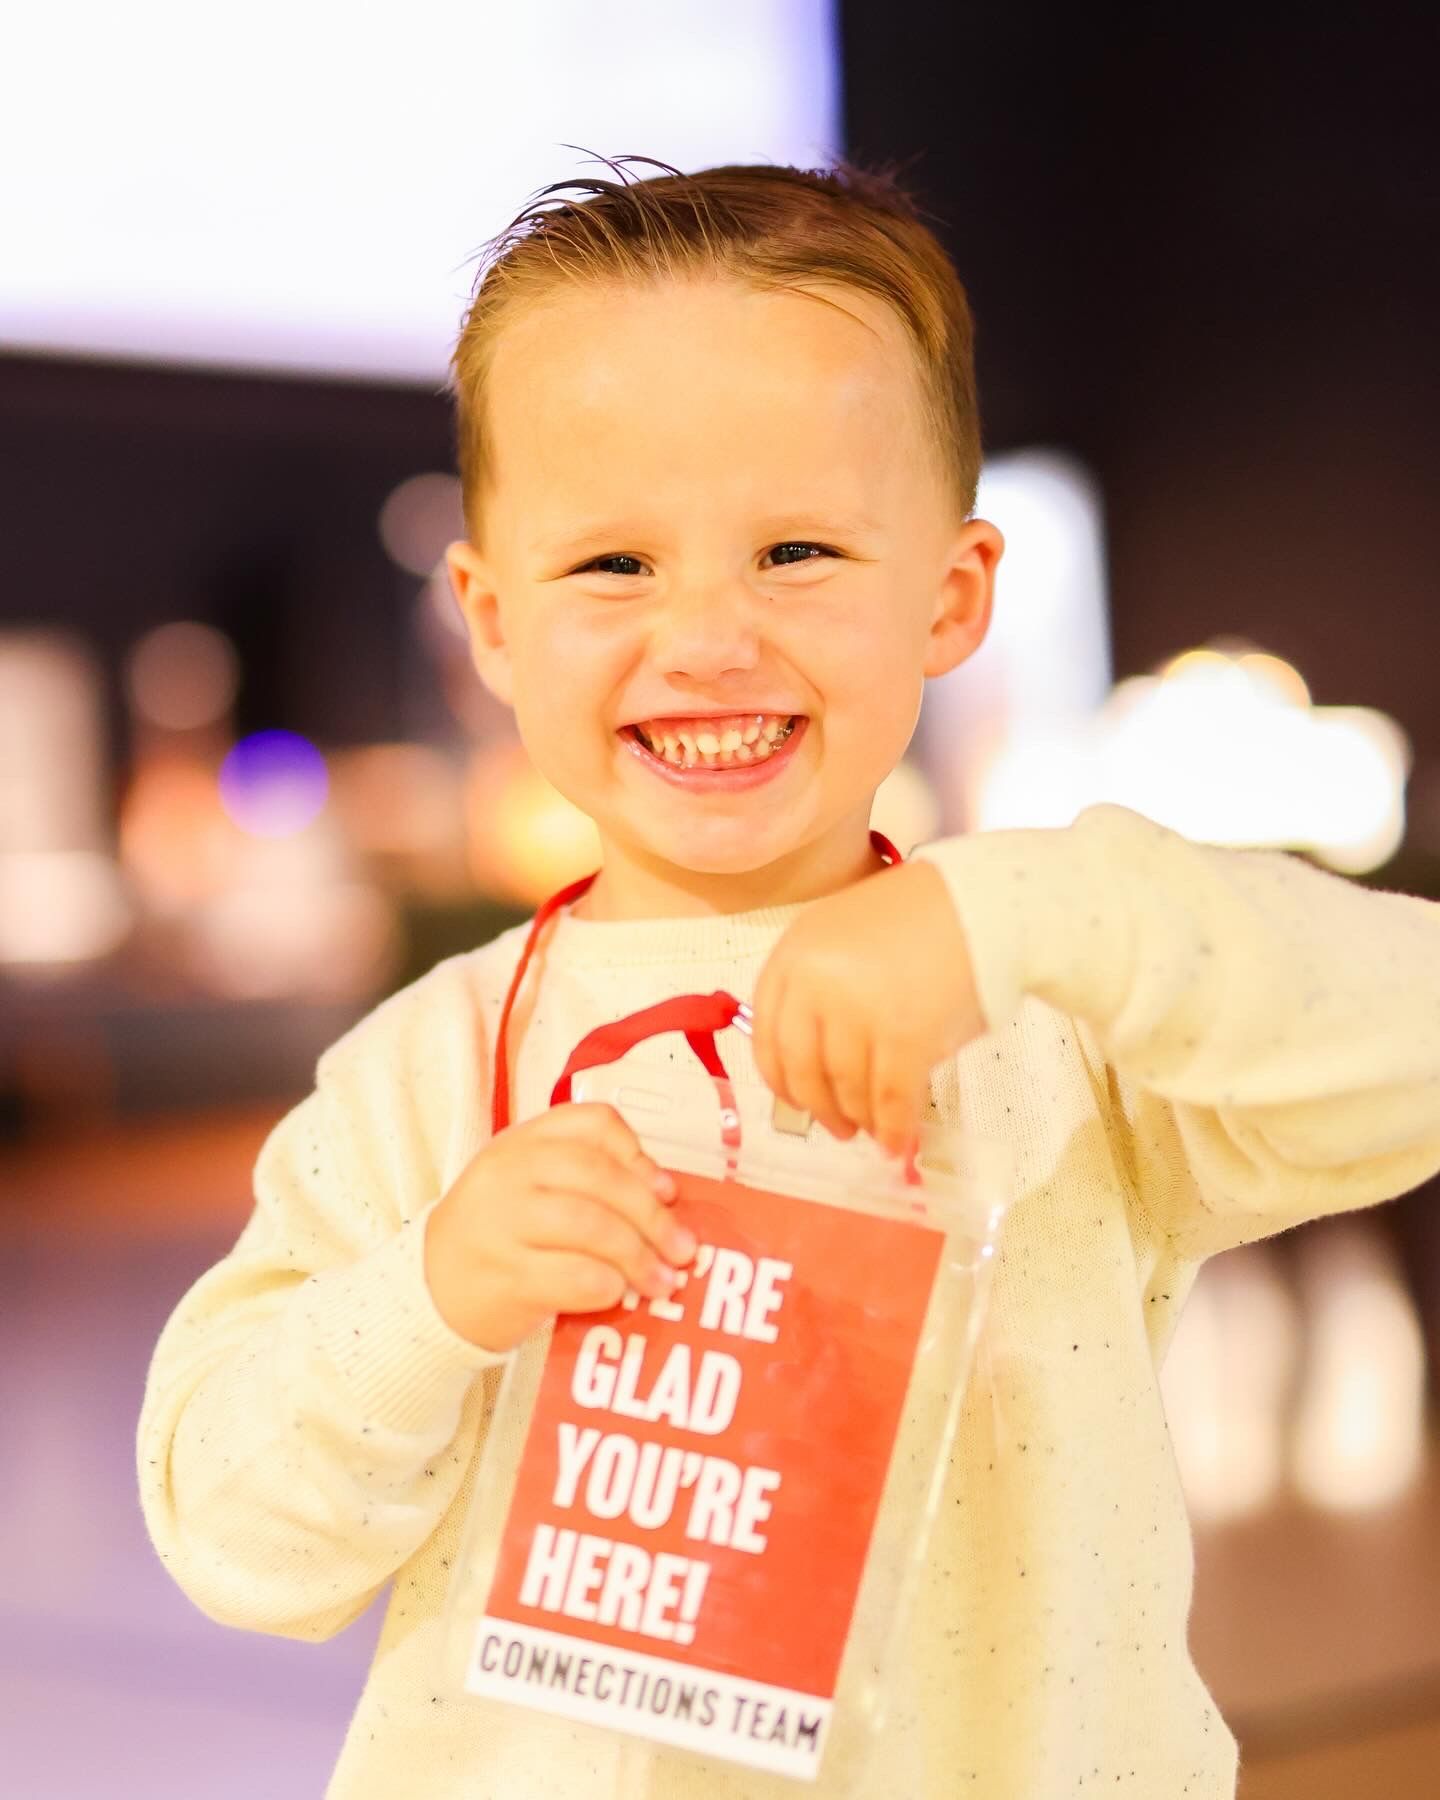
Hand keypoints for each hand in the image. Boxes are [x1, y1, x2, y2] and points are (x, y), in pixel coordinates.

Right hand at [423, 1103, 696, 1352]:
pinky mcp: (504, 1276)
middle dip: (653, 1215)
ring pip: (591, 1225)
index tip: (666, 1190)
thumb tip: (664, 1198)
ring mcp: (502, 1224)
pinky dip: (608, 1285)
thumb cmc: (498, 1237)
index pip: (593, 1123)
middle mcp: (508, 1173)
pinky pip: (574, 1275)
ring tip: (663, 1281)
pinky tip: (619, 1295)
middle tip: (683, 1249)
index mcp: (521, 1142)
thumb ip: (585, 1179)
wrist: (430, 1291)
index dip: (639, 1154)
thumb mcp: (529, 1186)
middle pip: (600, 1176)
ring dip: (639, 1256)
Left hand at [750, 859, 986, 1155]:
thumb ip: (819, 992)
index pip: (768, 1036)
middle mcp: (815, 982)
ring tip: (874, 1129)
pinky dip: (892, 1126)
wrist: (988, 904)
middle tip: (837, 1128)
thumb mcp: (846, 939)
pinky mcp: (905, 1034)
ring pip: (846, 1087)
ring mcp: (859, 1008)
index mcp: (794, 954)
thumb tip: (817, 1068)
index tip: (795, 1100)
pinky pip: (890, 1097)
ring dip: (860, 1118)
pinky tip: (897, 1140)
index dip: (780, 1079)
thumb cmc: (922, 920)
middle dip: (819, 1108)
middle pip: (802, 1068)